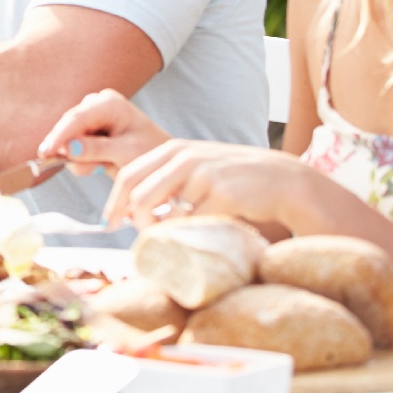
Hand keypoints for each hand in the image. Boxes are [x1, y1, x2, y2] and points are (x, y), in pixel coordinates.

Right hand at [38, 89, 171, 174]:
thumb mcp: (127, 153)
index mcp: (109, 103)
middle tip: (90, 169)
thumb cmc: (151, 152)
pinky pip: (72, 146)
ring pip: (68, 139)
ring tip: (103, 166)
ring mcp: (91, 117)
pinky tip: (100, 164)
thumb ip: (98, 149)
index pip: (77, 118)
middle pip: (69, 128)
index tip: (46, 153)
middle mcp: (96, 105)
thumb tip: (69, 148)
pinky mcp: (88, 131)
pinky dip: (82, 159)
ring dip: (80, 158)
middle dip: (73, 150)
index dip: (59, 136)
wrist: (161, 161)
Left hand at [104, 138, 318, 231]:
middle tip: (139, 239)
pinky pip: (190, 223)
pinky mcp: (222, 194)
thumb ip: (168, 178)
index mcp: (173, 149)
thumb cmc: (235, 178)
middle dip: (132, 222)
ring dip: (159, 234)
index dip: (114, 202)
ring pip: (162, 213)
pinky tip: (191, 240)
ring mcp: (203, 174)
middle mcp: (184, 158)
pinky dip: (185, 236)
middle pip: (138, 196)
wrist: (283, 180)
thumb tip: (132, 208)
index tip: (109, 223)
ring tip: (167, 242)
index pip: (128, 174)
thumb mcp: (197, 166)